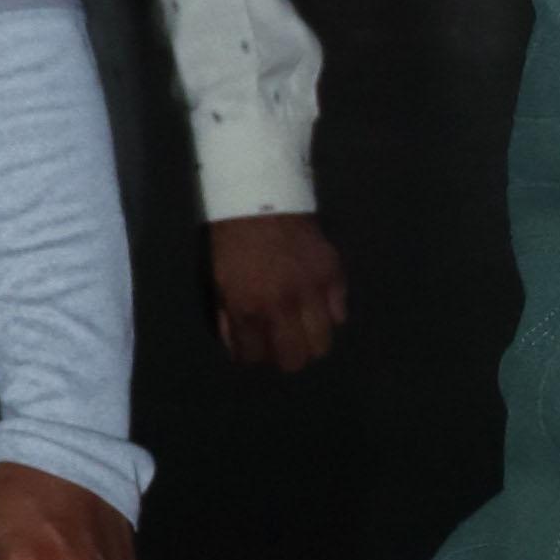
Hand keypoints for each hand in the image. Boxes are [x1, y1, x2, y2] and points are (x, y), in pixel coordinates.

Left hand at [212, 211, 349, 370]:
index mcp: (249, 307)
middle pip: (295, 359)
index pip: (255, 356)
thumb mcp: (220, 282)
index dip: (252, 356)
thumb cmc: (233, 241)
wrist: (261, 200)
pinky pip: (339, 313)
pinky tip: (317, 304)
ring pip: (323, 343)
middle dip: (285, 357)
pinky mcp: (333, 275)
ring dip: (310, 341)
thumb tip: (240, 346)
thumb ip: (231, 318)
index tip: (253, 349)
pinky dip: (329, 314)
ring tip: (301, 329)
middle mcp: (283, 305)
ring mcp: (313, 291)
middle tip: (280, 343)